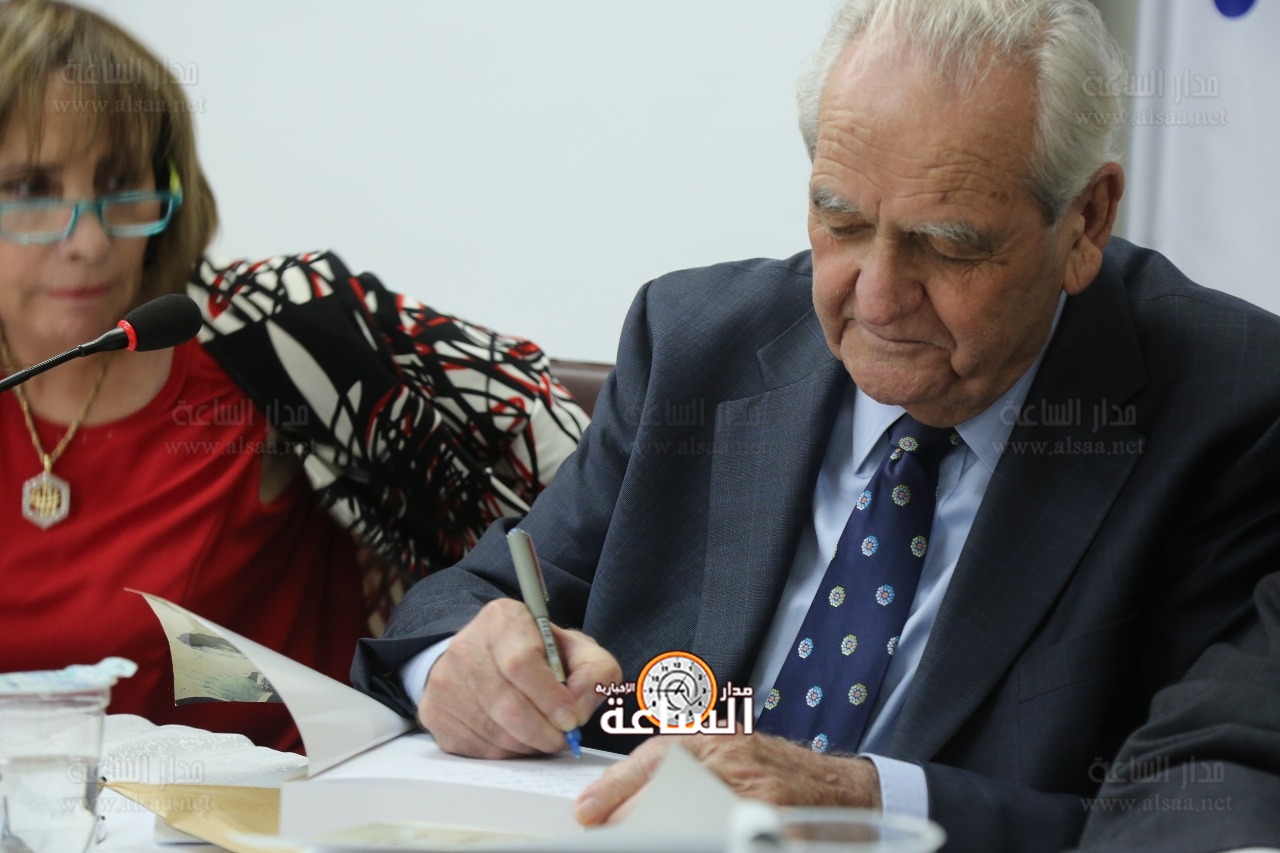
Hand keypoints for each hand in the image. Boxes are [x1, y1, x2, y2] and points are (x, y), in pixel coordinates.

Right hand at [418, 598, 620, 757]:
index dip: (550, 698)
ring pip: (493, 731)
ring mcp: (444, 680)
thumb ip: (594, 673)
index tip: (571, 719)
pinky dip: (505, 752)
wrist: (489, 659)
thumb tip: (578, 710)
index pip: (521, 663)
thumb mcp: (578, 652)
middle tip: (562, 739)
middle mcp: (465, 644)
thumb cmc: (540, 657)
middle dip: (543, 731)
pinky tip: (517, 737)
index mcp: (502, 619)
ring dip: (527, 744)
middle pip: (507, 704)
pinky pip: (476, 747)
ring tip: (542, 736)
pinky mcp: (434, 712)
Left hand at [574, 732, 881, 824]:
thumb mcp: (727, 755)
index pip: (654, 757)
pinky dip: (703, 836)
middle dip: (629, 813)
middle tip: (604, 831)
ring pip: (692, 812)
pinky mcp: (776, 815)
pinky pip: (728, 830)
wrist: (843, 789)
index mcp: (714, 740)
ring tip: (640, 838)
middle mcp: (732, 757)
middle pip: (666, 783)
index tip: (586, 810)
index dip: (615, 785)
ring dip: (662, 829)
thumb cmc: (777, 774)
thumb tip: (617, 802)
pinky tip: (694, 839)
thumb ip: (680, 768)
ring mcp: (755, 788)